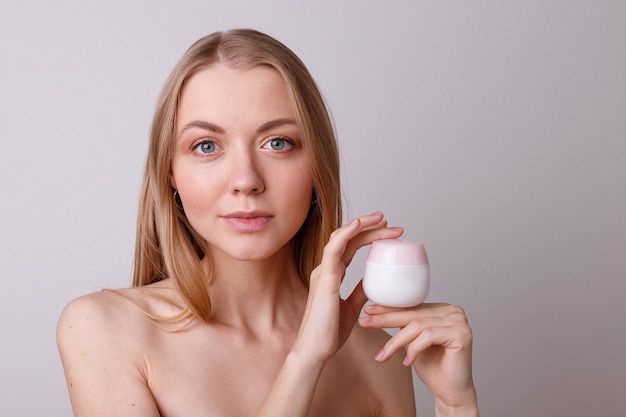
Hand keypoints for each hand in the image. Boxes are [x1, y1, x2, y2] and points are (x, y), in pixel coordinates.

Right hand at [291, 212, 403, 363]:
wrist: (315, 350)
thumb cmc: (329, 332)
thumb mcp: (353, 308)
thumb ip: (361, 292)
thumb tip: (374, 283)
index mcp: (331, 275)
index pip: (351, 246)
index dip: (368, 235)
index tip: (389, 232)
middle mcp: (326, 269)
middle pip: (348, 239)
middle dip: (370, 227)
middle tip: (391, 223)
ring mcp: (323, 272)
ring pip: (342, 238)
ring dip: (362, 226)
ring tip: (382, 220)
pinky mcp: (324, 279)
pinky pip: (334, 249)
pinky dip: (346, 234)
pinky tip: (359, 225)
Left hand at [359, 303, 477, 413]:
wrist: (450, 392)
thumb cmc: (433, 368)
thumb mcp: (412, 340)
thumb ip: (404, 324)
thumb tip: (377, 310)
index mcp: (441, 309)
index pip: (411, 306)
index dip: (388, 309)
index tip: (367, 312)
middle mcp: (452, 311)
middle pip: (412, 314)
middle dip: (385, 320)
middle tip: (364, 323)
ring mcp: (459, 321)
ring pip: (417, 326)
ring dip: (396, 342)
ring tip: (383, 355)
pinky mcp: (462, 333)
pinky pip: (428, 336)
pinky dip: (414, 349)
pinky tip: (407, 362)